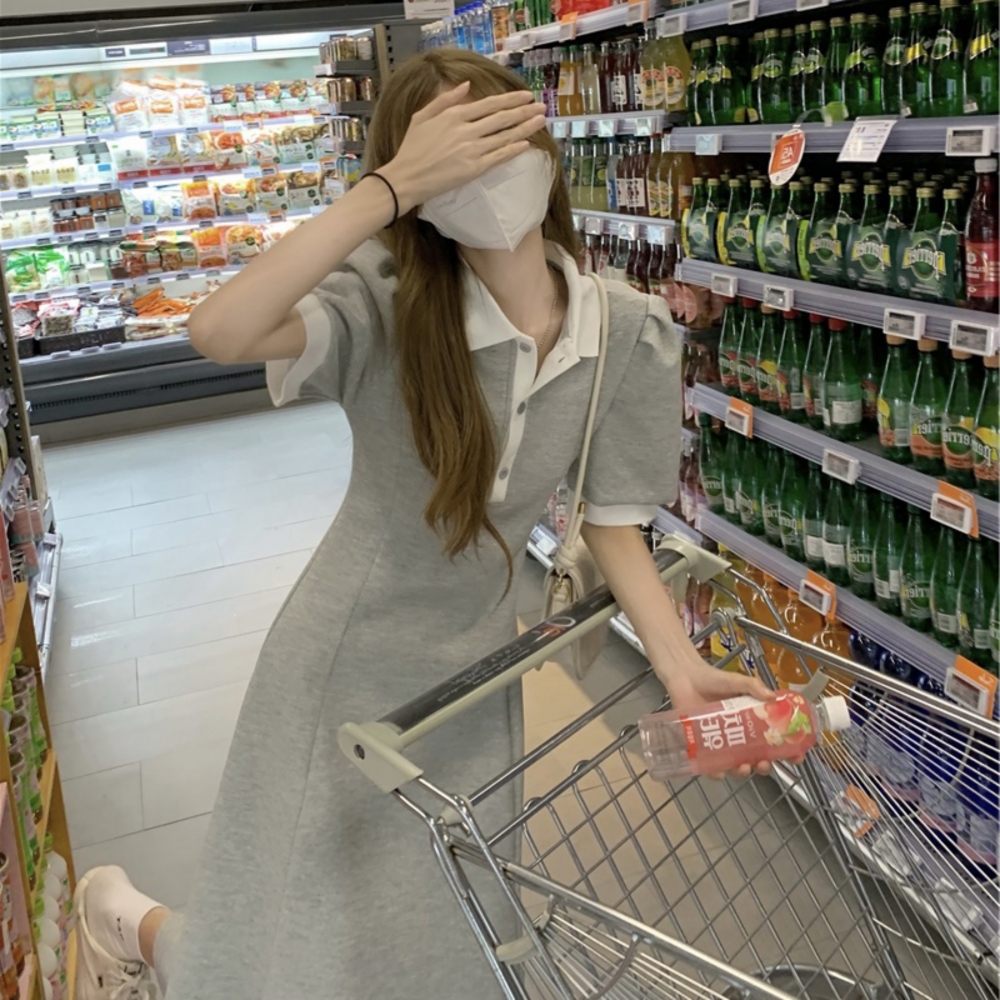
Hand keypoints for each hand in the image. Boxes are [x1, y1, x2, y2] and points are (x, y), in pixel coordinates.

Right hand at [377, 82, 547, 214]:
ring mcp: (471, 150)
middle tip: (542, 107)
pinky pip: (498, 157)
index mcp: (454, 115)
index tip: (526, 96)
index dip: (510, 99)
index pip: (489, 104)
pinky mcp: (473, 169)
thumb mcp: (422, 116)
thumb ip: (444, 100)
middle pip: (502, 118)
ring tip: (541, 121)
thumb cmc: (411, 148)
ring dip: (525, 128)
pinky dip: (513, 150)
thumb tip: (466, 86)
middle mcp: (466, 130)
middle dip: (524, 111)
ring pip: (504, 136)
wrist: (405, 178)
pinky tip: (526, 144)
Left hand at [656, 657, 794, 779]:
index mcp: (753, 722)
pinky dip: (716, 772)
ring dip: (743, 772)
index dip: (788, 751)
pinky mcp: (702, 746)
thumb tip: (773, 697)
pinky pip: (711, 766)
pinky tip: (719, 771)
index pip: (775, 741)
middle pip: (757, 759)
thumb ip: (753, 686)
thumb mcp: (737, 682)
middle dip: (764, 767)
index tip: (796, 758)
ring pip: (736, 765)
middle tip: (763, 764)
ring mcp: (721, 743)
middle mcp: (740, 736)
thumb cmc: (714, 680)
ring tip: (743, 767)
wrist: (685, 677)